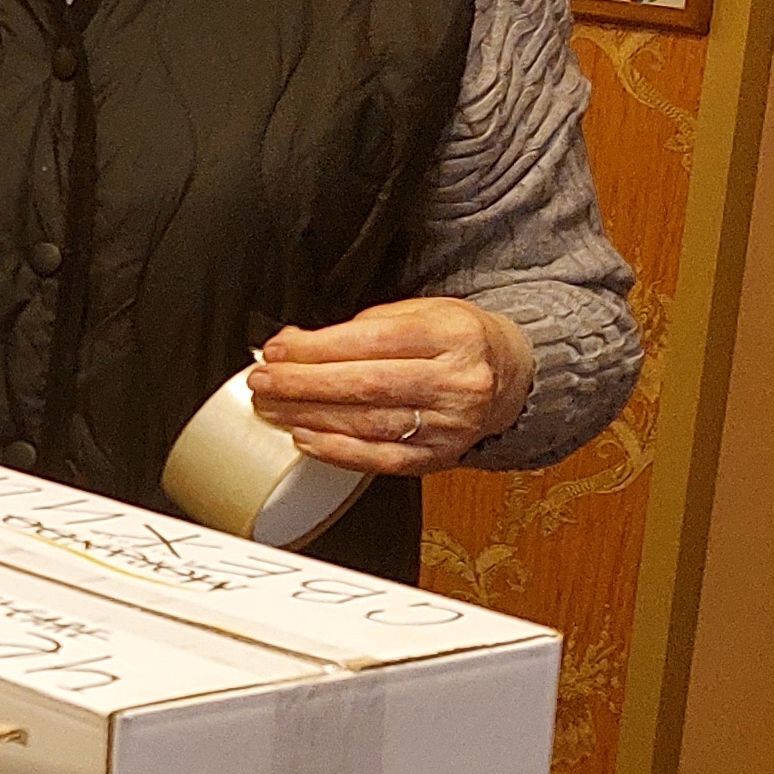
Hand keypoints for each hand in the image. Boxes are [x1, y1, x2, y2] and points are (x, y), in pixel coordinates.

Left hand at [246, 299, 534, 475]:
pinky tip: (306, 439)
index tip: (276, 351)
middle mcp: (458, 382)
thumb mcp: (418, 314)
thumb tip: (294, 344)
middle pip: (367, 385)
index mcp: (451, 336)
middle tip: (263, 382)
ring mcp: (452, 424)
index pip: (372, 341)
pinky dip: (338, 451)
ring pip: (369, 424)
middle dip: (303, 384)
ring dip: (310, 418)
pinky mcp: (441, 456)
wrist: (510, 376)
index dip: (316, 349)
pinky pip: (382, 460)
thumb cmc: (456, 341)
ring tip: (273, 409)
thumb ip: (358, 328)